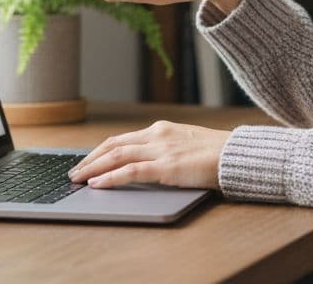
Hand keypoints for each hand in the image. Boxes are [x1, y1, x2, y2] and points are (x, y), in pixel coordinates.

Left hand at [67, 120, 231, 189]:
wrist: (238, 154)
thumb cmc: (217, 153)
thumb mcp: (187, 144)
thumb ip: (167, 149)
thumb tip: (148, 162)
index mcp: (162, 129)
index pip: (122, 139)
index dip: (100, 151)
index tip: (87, 161)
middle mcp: (158, 135)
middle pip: (113, 145)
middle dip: (90, 159)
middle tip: (75, 172)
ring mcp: (162, 150)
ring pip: (117, 156)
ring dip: (93, 168)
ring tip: (78, 179)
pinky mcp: (167, 166)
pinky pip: (131, 171)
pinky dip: (111, 178)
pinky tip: (97, 184)